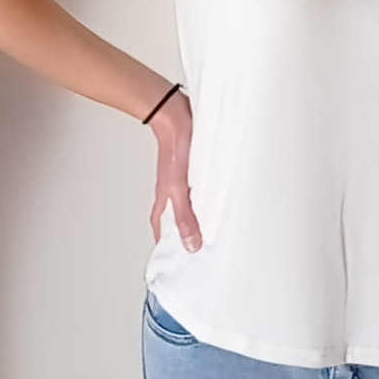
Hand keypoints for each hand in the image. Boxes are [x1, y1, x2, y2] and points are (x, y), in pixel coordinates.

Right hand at [147, 90, 201, 251]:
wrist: (177, 116)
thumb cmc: (174, 146)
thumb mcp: (179, 188)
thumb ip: (184, 215)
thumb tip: (191, 243)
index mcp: (165, 199)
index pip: (163, 229)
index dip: (168, 246)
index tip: (176, 262)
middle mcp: (172, 191)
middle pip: (176, 218)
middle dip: (185, 232)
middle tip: (199, 248)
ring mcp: (183, 179)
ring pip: (188, 203)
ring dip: (197, 214)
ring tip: (211, 227)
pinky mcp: (194, 167)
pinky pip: (199, 188)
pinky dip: (206, 197)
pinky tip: (216, 197)